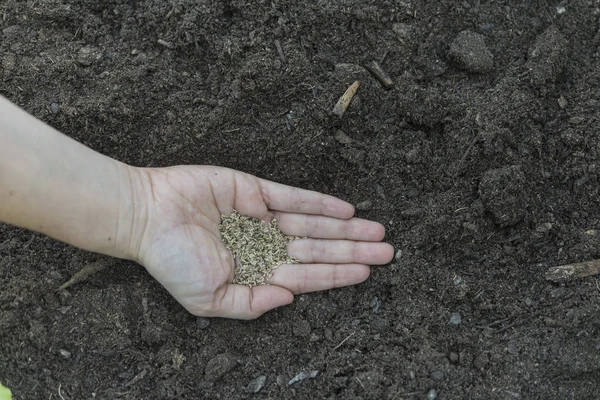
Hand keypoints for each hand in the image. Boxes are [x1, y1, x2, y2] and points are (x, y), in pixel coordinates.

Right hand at [126, 165, 393, 318]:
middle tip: (389, 251)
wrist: (147, 215)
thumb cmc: (173, 261)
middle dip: (353, 251)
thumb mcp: (208, 300)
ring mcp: (262, 217)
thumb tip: (290, 300)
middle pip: (318, 249)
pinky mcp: (256, 189)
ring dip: (345, 229)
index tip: (368, 273)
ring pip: (313, 224)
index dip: (337, 275)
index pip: (306, 276)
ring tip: (377, 231)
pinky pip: (294, 197)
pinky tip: (346, 210)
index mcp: (256, 272)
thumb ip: (250, 305)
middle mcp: (265, 244)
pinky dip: (319, 203)